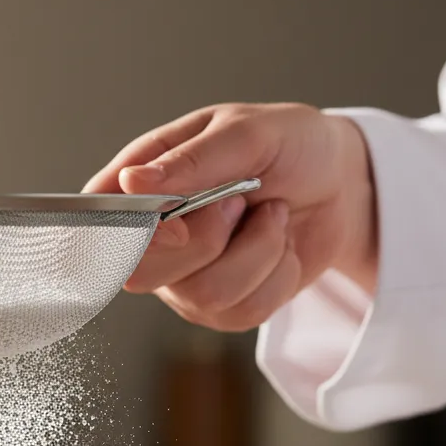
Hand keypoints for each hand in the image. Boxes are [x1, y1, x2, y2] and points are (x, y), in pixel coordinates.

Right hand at [83, 103, 376, 330]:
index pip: (102, 225)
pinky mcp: (220, 308)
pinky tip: (278, 248)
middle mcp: (153, 238)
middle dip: (210, 241)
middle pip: (144, 274)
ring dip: (257, 254)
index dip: (130, 238)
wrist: (343, 185)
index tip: (176, 227)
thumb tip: (133, 182)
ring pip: (203, 297)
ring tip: (270, 218)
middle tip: (240, 202)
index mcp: (141, 185)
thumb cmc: (291, 147)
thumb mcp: (250, 132)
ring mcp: (183, 279)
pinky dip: (276, 277)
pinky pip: (241, 314)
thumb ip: (192, 159)